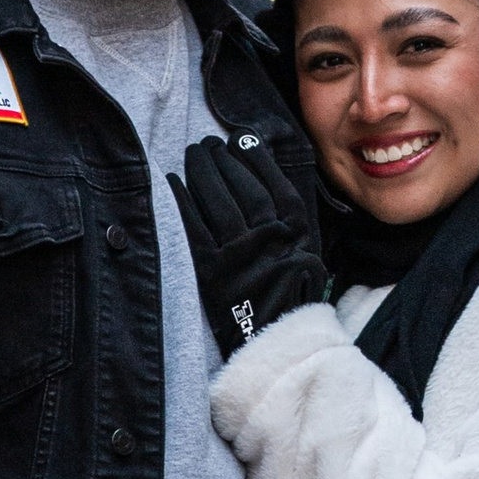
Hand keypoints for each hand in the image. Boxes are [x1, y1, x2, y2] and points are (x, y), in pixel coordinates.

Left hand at [169, 135, 327, 356]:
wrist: (273, 340)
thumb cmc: (290, 291)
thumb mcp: (306, 252)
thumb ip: (291, 216)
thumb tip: (266, 173)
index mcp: (295, 234)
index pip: (273, 185)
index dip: (256, 158)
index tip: (241, 139)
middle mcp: (267, 241)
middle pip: (242, 188)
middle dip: (224, 160)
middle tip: (210, 143)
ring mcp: (237, 257)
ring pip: (218, 202)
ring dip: (203, 172)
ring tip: (194, 154)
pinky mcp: (210, 272)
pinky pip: (193, 228)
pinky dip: (181, 202)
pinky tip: (172, 182)